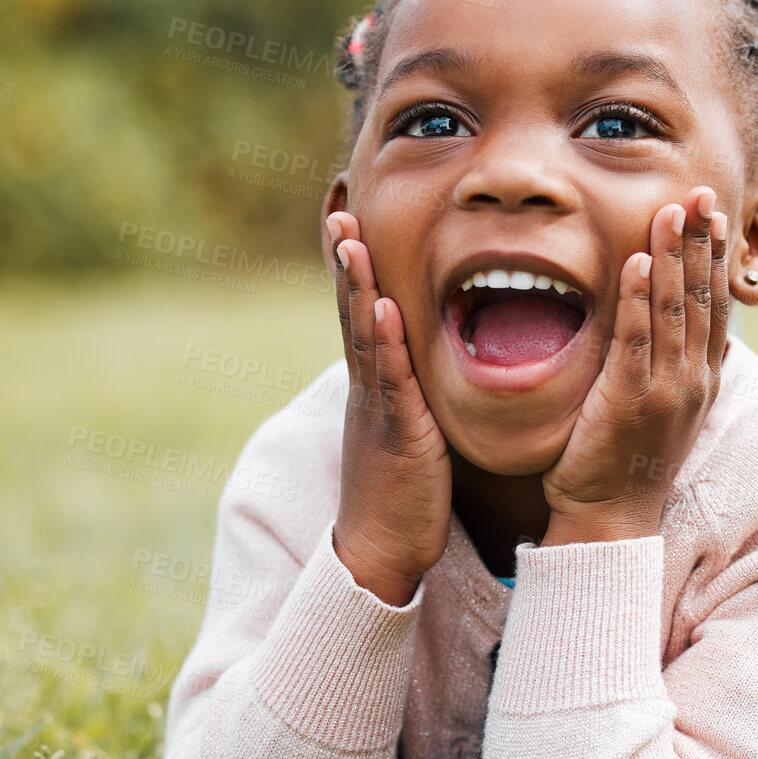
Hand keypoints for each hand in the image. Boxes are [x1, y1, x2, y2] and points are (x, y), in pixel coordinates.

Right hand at [328, 210, 452, 603]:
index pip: (362, 313)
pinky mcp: (396, 433)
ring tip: (349, 238)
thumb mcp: (408, 430)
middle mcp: (368, 387)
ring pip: (364, 335)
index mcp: (373, 384)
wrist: (380, 552)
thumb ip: (411, 393)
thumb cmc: (402, 493)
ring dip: (356, 285)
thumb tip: (420, 362)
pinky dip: (386, 341)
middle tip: (337, 207)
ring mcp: (377, 408)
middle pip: (353, 311)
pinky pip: (390, 380)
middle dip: (344, 258)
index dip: (354, 267)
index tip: (348, 218)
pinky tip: (386, 308)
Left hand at [542, 187, 728, 544]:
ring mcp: (665, 392)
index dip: (715, 257)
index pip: (715, 306)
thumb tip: (686, 332)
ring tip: (673, 211)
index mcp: (700, 379)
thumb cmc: (626, 461)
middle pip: (703, 299)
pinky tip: (641, 262)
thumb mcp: (661, 407)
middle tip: (702, 193)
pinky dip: (641, 300)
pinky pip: (638, 342)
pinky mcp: (630, 402)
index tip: (714, 213)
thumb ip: (673, 366)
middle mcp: (692, 381)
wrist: (609, 517)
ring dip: (676, 257)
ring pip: (676, 312)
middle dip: (702, 243)